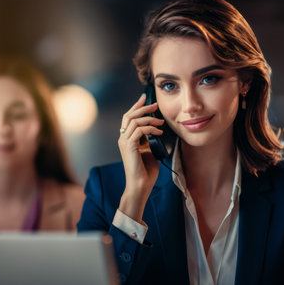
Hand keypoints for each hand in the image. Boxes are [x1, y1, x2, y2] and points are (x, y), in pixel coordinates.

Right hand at [117, 93, 163, 222]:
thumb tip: (156, 130)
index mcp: (126, 139)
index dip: (136, 107)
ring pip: (134, 121)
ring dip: (149, 118)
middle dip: (142, 108)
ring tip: (160, 122)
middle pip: (129, 116)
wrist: (141, 185)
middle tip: (155, 105)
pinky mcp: (129, 146)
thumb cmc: (146, 172)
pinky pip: (138, 130)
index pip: (128, 118)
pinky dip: (150, 128)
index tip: (145, 99)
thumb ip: (149, 140)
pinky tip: (159, 131)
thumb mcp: (149, 151)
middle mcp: (123, 139)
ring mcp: (124, 142)